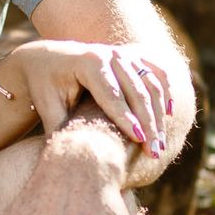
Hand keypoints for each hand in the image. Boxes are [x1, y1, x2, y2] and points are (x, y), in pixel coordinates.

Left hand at [0, 40, 173, 155]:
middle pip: (136, 91)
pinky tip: (169, 115)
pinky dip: (165, 92)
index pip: (111, 94)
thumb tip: (65, 162)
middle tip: (154, 152)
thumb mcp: (47, 108)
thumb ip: (58, 130)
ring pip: (151, 84)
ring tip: (159, 144)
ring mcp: (124, 52)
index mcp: (88, 62)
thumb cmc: (45, 87)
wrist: (46, 59)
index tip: (138, 139)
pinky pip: (157, 73)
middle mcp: (109, 53)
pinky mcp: (133, 56)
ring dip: (158, 115)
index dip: (125, 117)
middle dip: (147, 123)